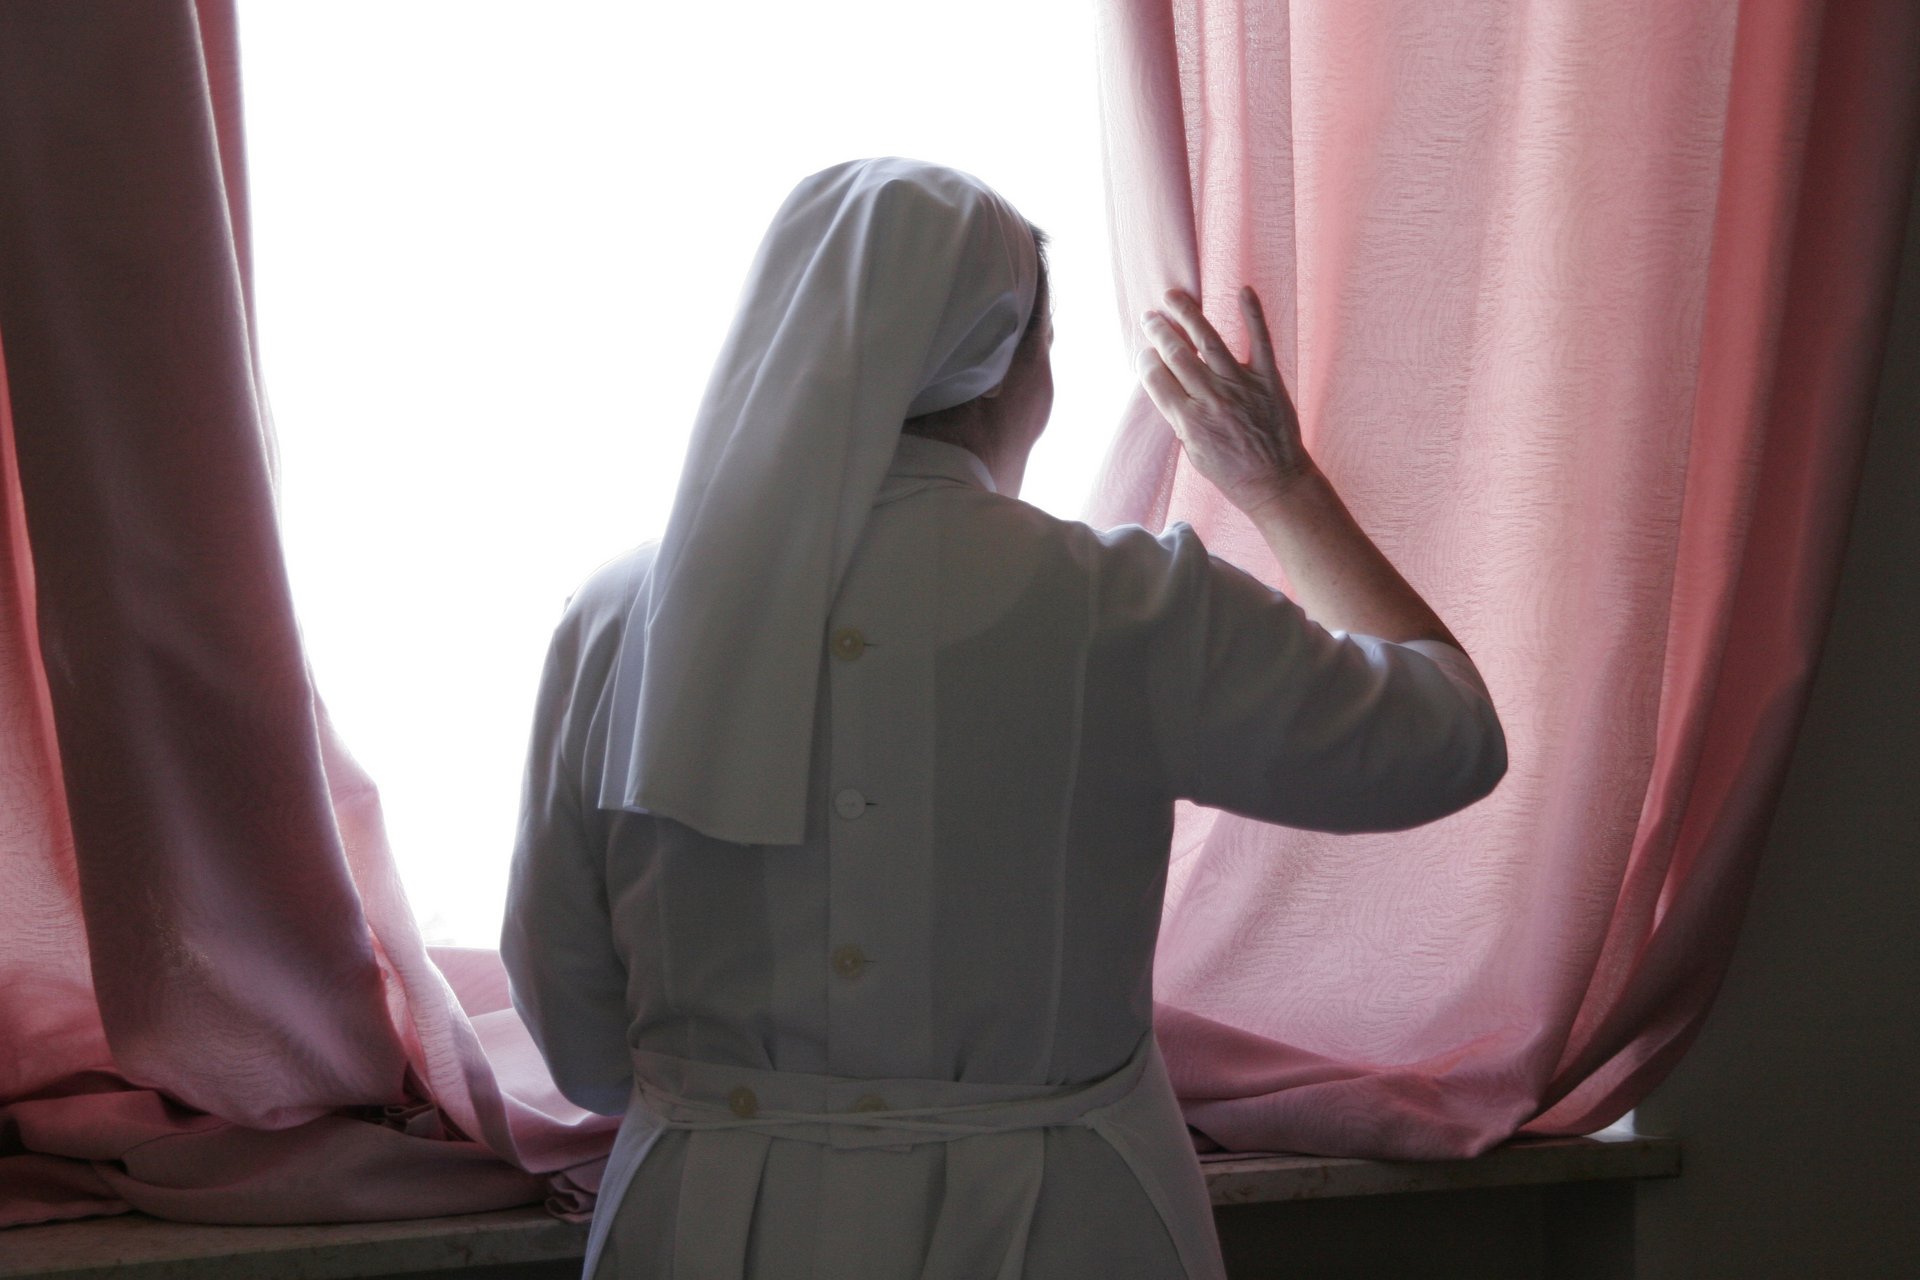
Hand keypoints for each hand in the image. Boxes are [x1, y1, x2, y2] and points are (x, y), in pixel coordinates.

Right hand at [1137, 285, 1312, 515]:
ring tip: (1173, 296)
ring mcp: (1241, 385)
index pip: (1157, 380)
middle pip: (1177, 356)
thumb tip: (1164, 389)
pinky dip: (1252, 314)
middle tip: (1148, 317)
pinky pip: (1259, 340)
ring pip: (1208, 340)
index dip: (1145, 361)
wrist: (1276, 481)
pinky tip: (1244, 290)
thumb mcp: (1193, 453)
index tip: (1142, 350)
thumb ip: (1179, 419)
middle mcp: (1212, 398)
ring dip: (1187, 315)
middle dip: (1158, 332)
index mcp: (1190, 421)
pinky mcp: (1267, 379)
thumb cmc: (1232, 472)